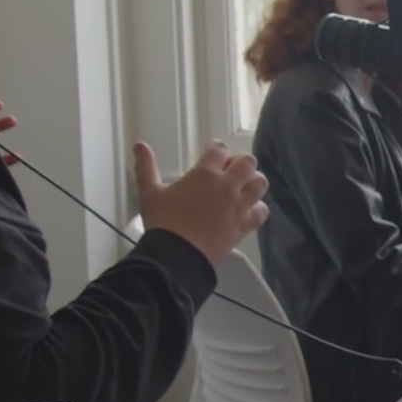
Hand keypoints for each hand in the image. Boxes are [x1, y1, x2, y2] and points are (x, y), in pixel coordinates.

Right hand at [134, 140, 268, 264]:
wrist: (177, 255)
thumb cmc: (163, 222)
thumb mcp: (149, 192)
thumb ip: (145, 167)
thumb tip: (138, 145)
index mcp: (205, 174)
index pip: (219, 149)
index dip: (216, 148)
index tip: (212, 152)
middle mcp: (227, 186)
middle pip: (248, 162)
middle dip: (240, 162)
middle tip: (229, 169)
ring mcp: (239, 205)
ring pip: (260, 183)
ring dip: (253, 182)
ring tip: (242, 186)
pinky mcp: (244, 225)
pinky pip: (262, 211)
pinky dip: (258, 208)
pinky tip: (247, 209)